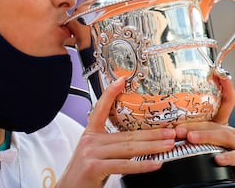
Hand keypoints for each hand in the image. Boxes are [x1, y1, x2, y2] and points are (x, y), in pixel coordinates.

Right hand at [56, 78, 176, 187]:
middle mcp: (90, 140)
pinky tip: (155, 163)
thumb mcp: (93, 153)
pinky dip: (142, 165)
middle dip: (152, 133)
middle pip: (126, 134)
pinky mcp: (94, 167)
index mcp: (90, 134)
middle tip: (171, 131)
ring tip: (169, 145)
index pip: (101, 109)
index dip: (111, 93)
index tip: (122, 80)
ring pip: (128, 148)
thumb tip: (135, 142)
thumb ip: (109, 145)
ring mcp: (91, 153)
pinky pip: (124, 165)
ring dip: (152, 147)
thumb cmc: (84, 174)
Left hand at [175, 76, 234, 165]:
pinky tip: (218, 159)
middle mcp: (230, 132)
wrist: (233, 160)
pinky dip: (228, 157)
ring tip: (190, 137)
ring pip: (223, 137)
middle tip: (176, 128)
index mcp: (221, 125)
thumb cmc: (216, 150)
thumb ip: (192, 131)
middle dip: (195, 125)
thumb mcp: (207, 138)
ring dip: (205, 136)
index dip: (226, 87)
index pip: (226, 102)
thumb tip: (167, 126)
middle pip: (215, 123)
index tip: (218, 74)